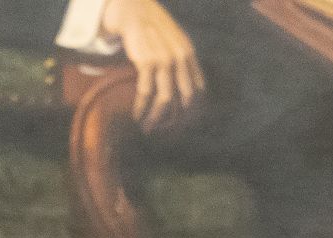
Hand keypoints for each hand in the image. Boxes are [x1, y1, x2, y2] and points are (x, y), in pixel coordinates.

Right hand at [99, 0, 204, 132]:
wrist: (134, 11)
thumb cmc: (152, 27)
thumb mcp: (175, 40)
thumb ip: (182, 59)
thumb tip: (187, 84)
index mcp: (189, 54)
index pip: (198, 88)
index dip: (192, 108)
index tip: (182, 122)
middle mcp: (180, 58)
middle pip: (184, 98)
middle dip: (175, 118)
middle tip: (165, 130)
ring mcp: (164, 60)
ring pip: (164, 99)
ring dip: (155, 117)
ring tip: (147, 128)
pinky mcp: (146, 62)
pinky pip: (145, 92)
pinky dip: (140, 107)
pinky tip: (136, 115)